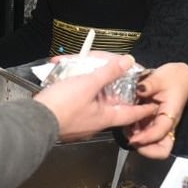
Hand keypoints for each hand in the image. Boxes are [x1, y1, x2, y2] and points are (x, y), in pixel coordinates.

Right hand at [33, 53, 157, 141]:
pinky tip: (75, 89)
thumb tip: (127, 62)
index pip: (131, 115)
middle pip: (112, 110)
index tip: (153, 107)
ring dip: (98, 96)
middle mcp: (94, 125)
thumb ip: (108, 72)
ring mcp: (80, 125)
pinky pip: (80, 108)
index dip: (143, 110)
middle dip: (118, 99)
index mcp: (105, 118)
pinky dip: (82, 98)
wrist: (34, 121)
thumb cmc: (62, 106)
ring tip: (97, 83)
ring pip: (95, 108)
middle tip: (125, 89)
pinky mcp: (67, 122)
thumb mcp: (89, 84)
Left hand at [124, 62, 187, 158]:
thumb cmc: (175, 79)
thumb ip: (150, 84)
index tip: (133, 138)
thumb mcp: (161, 77)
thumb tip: (139, 88)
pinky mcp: (152, 124)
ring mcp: (159, 126)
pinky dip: (135, 132)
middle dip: (144, 148)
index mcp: (170, 116)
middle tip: (130, 137)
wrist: (182, 77)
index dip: (146, 138)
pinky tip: (127, 123)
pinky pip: (144, 135)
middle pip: (160, 150)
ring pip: (151, 145)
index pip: (160, 133)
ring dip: (138, 141)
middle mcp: (166, 126)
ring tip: (126, 129)